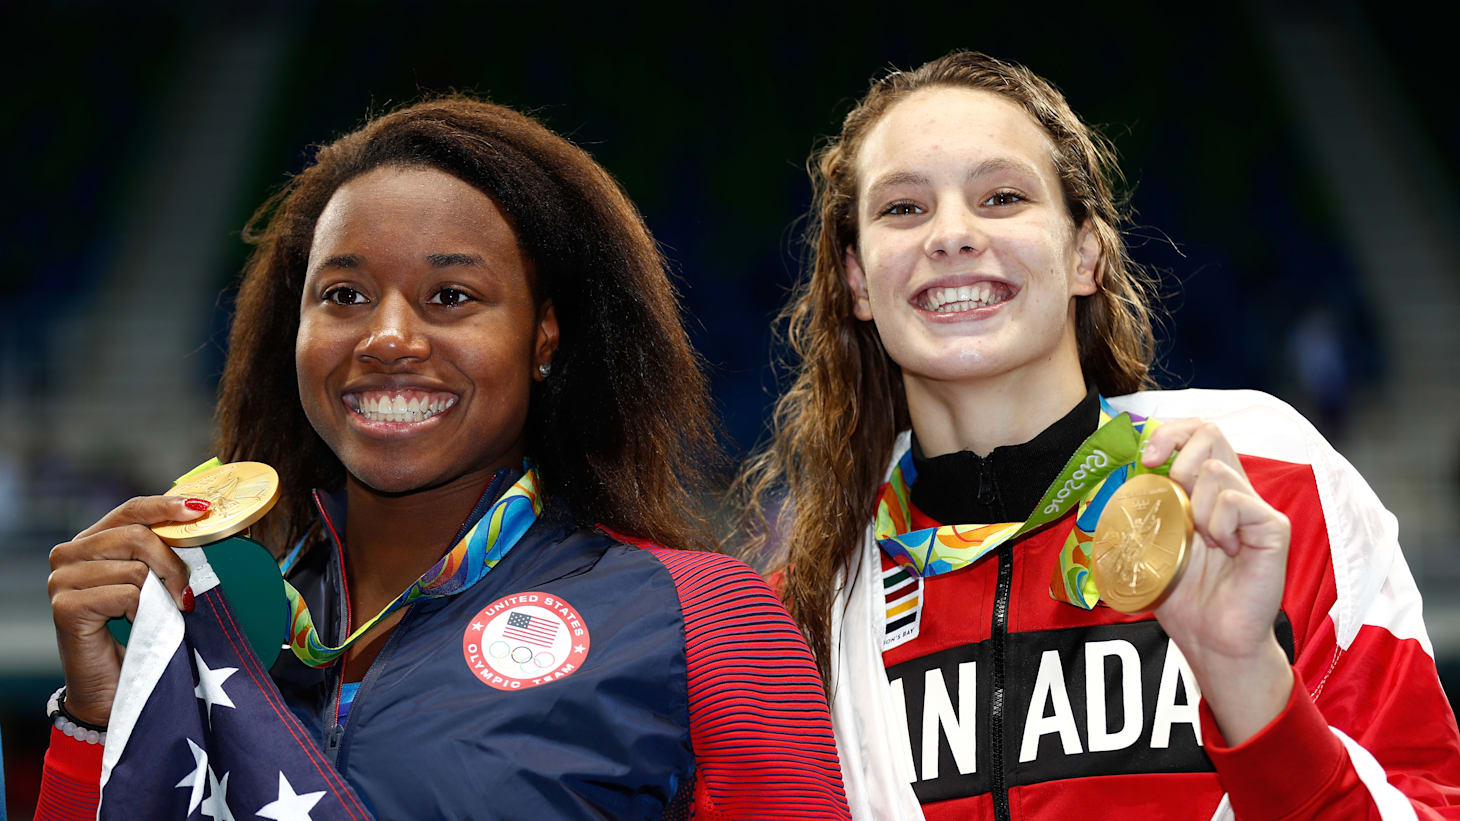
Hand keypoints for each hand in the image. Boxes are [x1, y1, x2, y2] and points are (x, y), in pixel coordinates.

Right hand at [47, 496, 206, 725]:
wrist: (119, 687)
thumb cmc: (140, 632)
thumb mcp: (153, 582)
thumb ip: (161, 551)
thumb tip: (199, 518)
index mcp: (89, 541)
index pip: (130, 510)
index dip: (166, 506)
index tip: (200, 509)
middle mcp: (67, 555)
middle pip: (135, 535)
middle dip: (172, 562)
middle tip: (184, 591)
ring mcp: (61, 580)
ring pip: (134, 567)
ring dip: (158, 592)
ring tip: (156, 613)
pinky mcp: (66, 607)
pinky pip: (126, 594)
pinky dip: (143, 611)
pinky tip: (136, 625)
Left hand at [1142, 419, 1293, 743]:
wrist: (1210, 636)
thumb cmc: (1181, 594)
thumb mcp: (1147, 542)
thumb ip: (1138, 509)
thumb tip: (1109, 477)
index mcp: (1204, 490)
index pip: (1195, 433)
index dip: (1169, 432)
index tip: (1147, 458)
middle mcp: (1232, 490)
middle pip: (1211, 432)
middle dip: (1177, 452)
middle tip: (1167, 489)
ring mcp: (1255, 507)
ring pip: (1216, 470)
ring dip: (1194, 506)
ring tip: (1202, 542)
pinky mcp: (1272, 527)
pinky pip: (1236, 501)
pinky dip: (1218, 524)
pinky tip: (1224, 551)